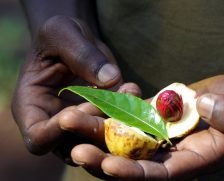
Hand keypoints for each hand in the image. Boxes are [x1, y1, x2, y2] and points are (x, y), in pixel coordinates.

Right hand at [11, 16, 137, 163]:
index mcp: (32, 108)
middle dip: (94, 129)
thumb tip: (110, 79)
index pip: (38, 138)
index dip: (56, 133)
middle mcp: (56, 124)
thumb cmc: (60, 34)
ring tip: (129, 91)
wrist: (78, 39)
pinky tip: (135, 90)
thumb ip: (80, 54)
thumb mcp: (62, 33)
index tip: (74, 111)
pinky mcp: (105, 117)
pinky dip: (131, 113)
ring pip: (100, 140)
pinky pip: (119, 125)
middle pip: (73, 146)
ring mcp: (83, 124)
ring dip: (118, 123)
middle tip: (110, 106)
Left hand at [65, 69, 223, 179]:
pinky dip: (119, 108)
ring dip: (103, 130)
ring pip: (132, 134)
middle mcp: (182, 149)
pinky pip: (140, 111)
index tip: (107, 167)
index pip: (163, 174)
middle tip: (74, 147)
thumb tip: (201, 108)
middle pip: (138, 159)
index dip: (134, 174)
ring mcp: (173, 128)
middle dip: (105, 156)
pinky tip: (96, 101)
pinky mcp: (170, 108)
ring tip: (72, 121)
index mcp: (202, 158)